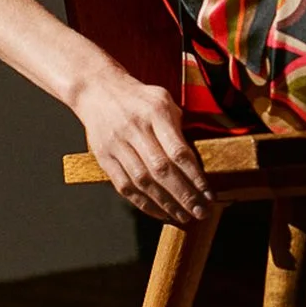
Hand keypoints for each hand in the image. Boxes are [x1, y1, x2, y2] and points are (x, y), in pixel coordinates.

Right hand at [73, 71, 214, 228]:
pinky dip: (144, 203)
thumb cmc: (138, 98)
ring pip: (143, 182)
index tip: (208, 194)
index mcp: (155, 113)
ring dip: (166, 203)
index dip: (195, 177)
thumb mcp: (164, 100)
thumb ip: (180, 127)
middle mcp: (135, 129)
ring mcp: (117, 145)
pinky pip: (124, 186)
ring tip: (184, 216)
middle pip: (161, 170)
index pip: (178, 151)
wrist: (97, 90)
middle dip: (184, 195)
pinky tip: (161, 212)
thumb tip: (196, 162)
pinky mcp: (104, 157)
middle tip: (201, 212)